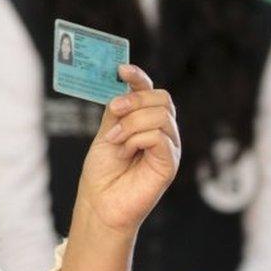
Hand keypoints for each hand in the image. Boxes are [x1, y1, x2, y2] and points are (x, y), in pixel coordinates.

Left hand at [73, 64, 180, 234]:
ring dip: (131, 123)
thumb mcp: (107, 131)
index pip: (151, 91)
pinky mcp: (170, 163)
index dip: (138, 77)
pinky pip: (159, 136)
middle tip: (113, 112)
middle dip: (134, 100)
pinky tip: (124, 150)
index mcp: (147, 121)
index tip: (121, 69)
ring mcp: (169, 147)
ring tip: (115, 140)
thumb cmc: (103, 170)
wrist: (100, 201)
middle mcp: (162, 131)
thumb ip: (118, 111)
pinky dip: (137, 138)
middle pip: (161, 98)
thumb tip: (121, 85)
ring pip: (159, 115)